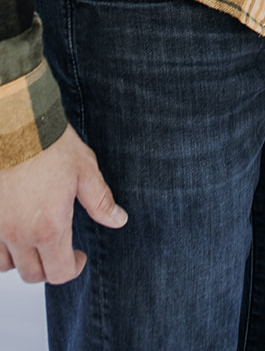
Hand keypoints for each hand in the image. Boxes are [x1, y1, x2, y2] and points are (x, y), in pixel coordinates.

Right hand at [0, 125, 127, 284]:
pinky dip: (2, 248)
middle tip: (60, 249)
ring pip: (7, 266)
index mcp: (49, 227)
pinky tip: (13, 231)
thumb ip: (100, 201)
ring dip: (23, 259)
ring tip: (36, 240)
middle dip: (50, 267)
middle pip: (33, 274)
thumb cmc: (49, 143)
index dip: (72, 268)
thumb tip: (118, 220)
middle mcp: (19, 234)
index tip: (79, 257)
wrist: (16, 124)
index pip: (59, 272)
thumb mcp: (85, 170)